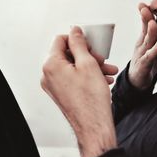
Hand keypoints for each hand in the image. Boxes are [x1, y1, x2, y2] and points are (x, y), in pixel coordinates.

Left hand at [41, 26, 117, 156]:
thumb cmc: (91, 99)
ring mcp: (54, 86)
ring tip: (109, 71)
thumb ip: (79, 44)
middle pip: (68, 54)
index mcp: (51, 65)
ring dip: (92, 66)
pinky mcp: (61, 94)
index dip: (77, 39)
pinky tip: (104, 80)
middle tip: (102, 59)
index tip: (90, 43)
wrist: (93, 125)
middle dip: (89, 55)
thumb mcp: (88, 63)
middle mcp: (48, 75)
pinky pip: (73, 78)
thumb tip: (74, 31)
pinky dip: (88, 76)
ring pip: (73, 67)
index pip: (60, 40)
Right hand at [128, 3, 156, 89]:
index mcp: (144, 39)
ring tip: (153, 23)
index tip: (143, 4)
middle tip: (145, 8)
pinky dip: (155, 50)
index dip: (145, 14)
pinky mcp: (144, 65)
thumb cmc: (149, 61)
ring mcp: (142, 54)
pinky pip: (150, 57)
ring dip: (150, 32)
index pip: (145, 24)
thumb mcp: (154, 47)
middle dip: (145, 18)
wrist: (138, 81)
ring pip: (148, 41)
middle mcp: (142, 45)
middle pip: (145, 29)